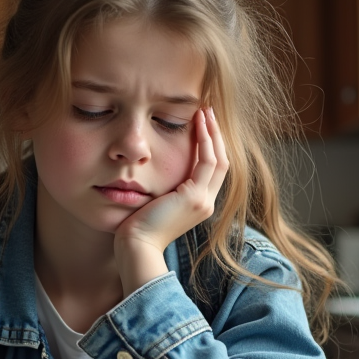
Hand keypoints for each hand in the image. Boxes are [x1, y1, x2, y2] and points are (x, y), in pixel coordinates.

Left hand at [114, 107, 229, 294]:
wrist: (136, 247)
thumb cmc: (136, 228)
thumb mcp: (154, 204)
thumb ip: (161, 190)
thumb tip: (154, 173)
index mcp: (198, 205)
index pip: (212, 170)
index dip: (211, 146)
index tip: (202, 124)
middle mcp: (206, 203)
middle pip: (222, 162)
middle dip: (215, 135)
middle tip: (208, 111)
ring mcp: (203, 201)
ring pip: (218, 159)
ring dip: (212, 133)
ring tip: (204, 111)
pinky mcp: (194, 197)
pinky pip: (207, 161)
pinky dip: (204, 140)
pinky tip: (197, 123)